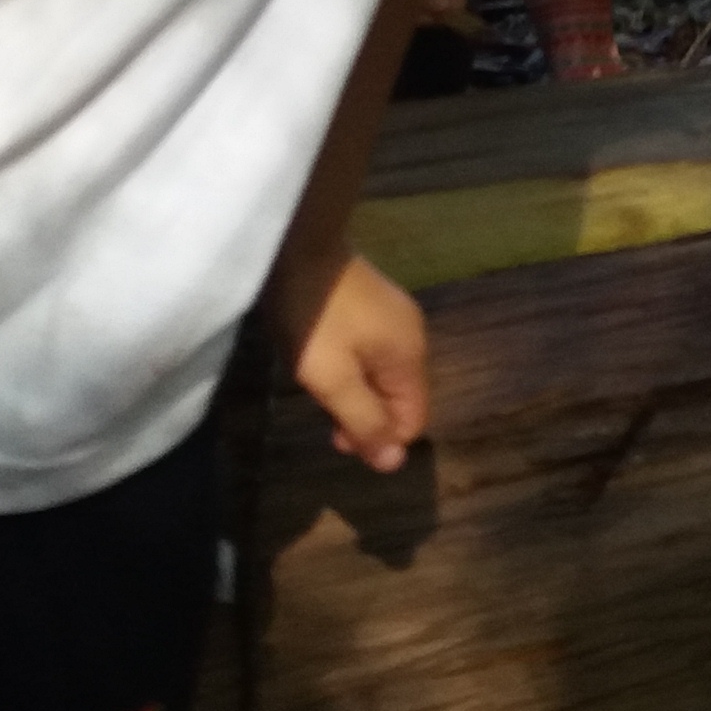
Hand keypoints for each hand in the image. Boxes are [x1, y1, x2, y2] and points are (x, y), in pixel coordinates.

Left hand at [281, 250, 430, 471]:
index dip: (378, 439)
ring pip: (384, 376)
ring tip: (317, 382)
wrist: (297, 246)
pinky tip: (324, 357)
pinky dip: (352, 367)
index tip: (335, 435)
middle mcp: (413, 336)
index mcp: (410, 356)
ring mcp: (396, 316)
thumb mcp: (332, 379)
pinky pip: (373, 353)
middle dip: (365, 416)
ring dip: (355, 391)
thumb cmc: (314, 317)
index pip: (412, 421)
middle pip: (399, 399)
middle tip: (322, 411)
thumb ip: (364, 421)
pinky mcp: (376, 304)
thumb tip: (395, 464)